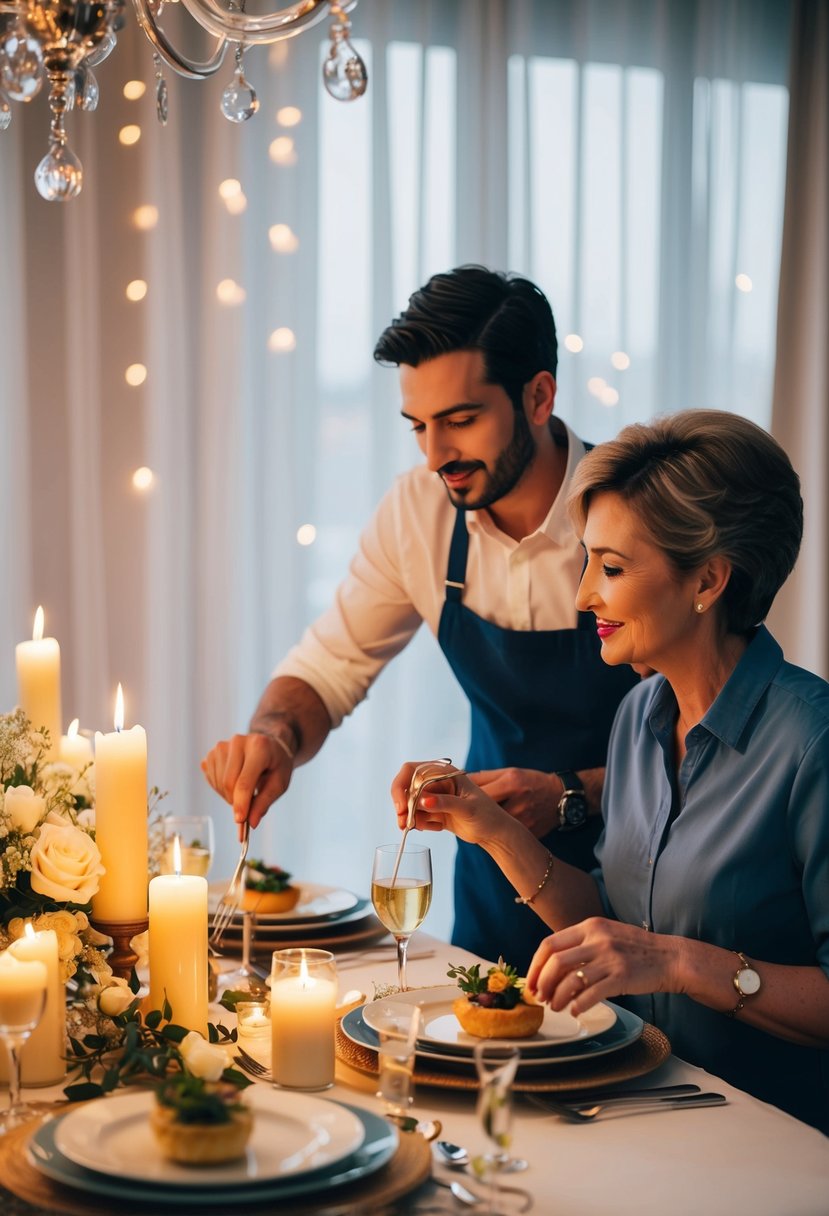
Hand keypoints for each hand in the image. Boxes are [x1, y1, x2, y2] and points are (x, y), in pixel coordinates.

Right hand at [201, 732, 292, 836]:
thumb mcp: (279, 784)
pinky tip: (233, 783)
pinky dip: (220, 788)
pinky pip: (211, 778)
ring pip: (218, 783)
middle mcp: (238, 741)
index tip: (240, 821)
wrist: (269, 747)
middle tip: (246, 808)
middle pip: (228, 783)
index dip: (241, 803)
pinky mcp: (212, 752)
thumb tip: (251, 823)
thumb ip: (264, 802)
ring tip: (243, 791)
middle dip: (235, 802)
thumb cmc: (276, 765)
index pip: (245, 781)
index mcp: (259, 747)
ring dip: (228, 796)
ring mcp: (223, 745)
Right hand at [390, 761, 506, 843]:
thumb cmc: (487, 816)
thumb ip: (445, 804)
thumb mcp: (468, 809)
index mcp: (444, 772)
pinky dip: (421, 824)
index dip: (402, 786)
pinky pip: (417, 816)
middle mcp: (436, 781)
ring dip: (410, 818)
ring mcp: (434, 797)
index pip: (412, 771)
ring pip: (410, 804)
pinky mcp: (434, 811)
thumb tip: (423, 801)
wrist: (495, 833)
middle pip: (406, 788)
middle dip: (403, 806)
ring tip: (429, 828)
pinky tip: (439, 828)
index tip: (402, 807)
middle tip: (404, 824)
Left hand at [467, 767, 560, 837]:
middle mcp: (518, 801)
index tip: (455, 797)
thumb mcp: (511, 772)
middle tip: (461, 811)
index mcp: (512, 782)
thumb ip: (486, 777)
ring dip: (482, 822)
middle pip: (484, 810)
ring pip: (492, 825)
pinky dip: (496, 831)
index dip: (465, 796)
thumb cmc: (532, 781)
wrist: (561, 797)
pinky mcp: (527, 833)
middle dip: (471, 811)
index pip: (480, 791)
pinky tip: (492, 828)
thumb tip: (461, 781)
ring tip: (475, 820)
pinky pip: (504, 834)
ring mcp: (523, 819)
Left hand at [526, 918, 682, 1015]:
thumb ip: (582, 944)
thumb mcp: (606, 935)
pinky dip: (578, 1006)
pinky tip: (576, 1011)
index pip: (550, 944)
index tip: (531, 982)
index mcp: (590, 927)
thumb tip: (552, 966)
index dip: (535, 966)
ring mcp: (610, 958)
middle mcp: (597, 939)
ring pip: (571, 980)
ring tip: (557, 1007)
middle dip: (542, 983)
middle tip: (541, 997)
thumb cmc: (636, 949)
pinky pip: (591, 995)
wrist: (670, 957)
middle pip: (556, 962)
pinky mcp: (621, 977)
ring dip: (558, 998)